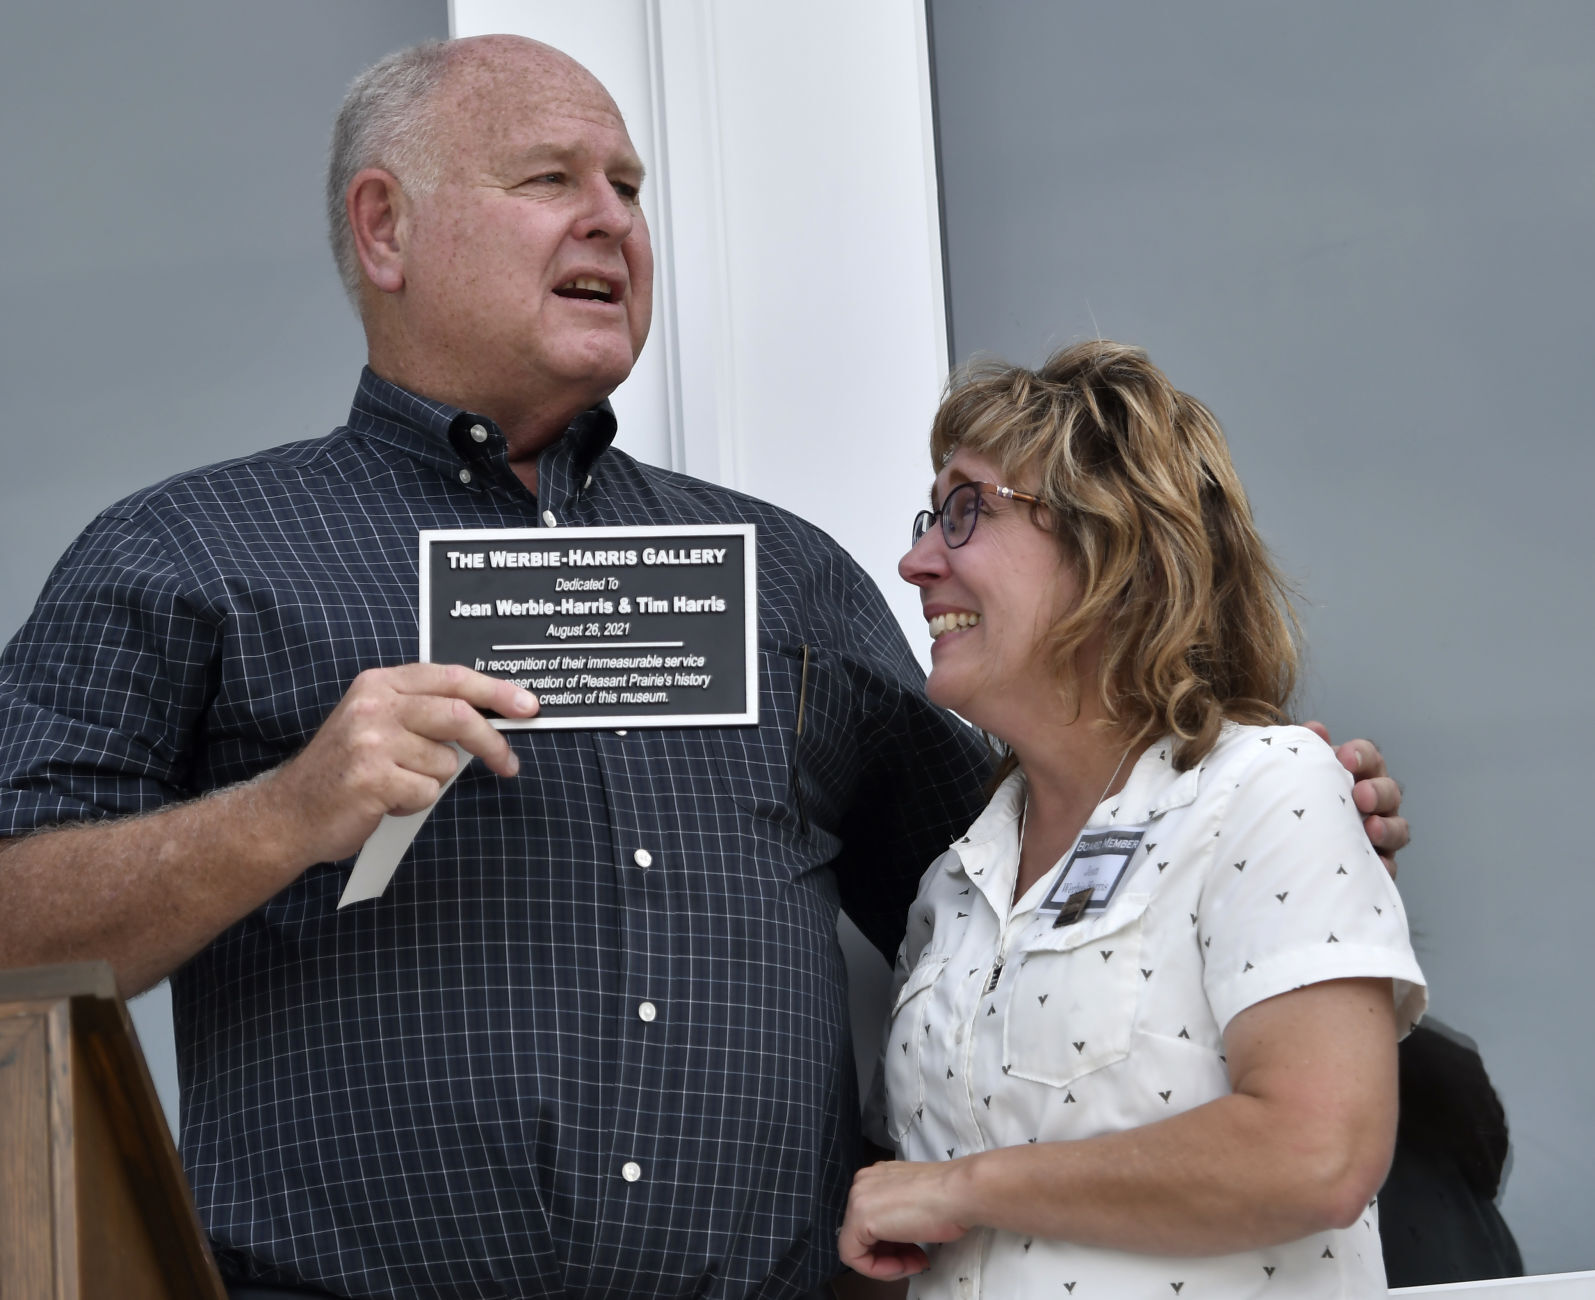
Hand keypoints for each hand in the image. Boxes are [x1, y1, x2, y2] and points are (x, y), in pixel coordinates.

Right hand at [262, 663, 537, 867]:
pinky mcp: (372, 778)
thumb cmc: (343, 771)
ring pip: (444, 762)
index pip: (452, 677)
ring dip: (431, 781)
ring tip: (396, 784)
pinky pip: (426, 792)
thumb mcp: (376, 723)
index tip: (528, 706)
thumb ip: (422, 712)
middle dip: (491, 741)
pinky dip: (414, 803)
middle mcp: (375, 706)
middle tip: (507, 763)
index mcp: (379, 684)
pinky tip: (385, 800)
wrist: (290, 813)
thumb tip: (488, 718)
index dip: (496, 690)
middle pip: (458, 715)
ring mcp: (371, 741)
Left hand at [838, 1159, 971, 1280]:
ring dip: (889, 1262)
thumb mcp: (915, 1204)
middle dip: (892, 1253)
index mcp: (877, 1177)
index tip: (918, 1252)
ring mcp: (858, 1198)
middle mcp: (863, 1183)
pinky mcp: (860, 1219)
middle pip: (865, 1234)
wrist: (960, 1193)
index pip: (873, 1221)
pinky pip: (855, 1257)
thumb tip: (899, 1232)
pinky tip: (902, 1266)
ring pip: (858, 1247)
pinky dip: (878, 1269)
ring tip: (916, 1263)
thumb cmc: (949, 1198)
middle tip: (918, 1260)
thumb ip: (899, 1213)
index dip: (895, 1244)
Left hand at [1303, 722, 1406, 877]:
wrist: (1289, 846)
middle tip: (1360, 795)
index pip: (1368, 757)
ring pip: (1398, 829)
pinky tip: (1373, 864)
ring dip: (1388, 828)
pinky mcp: (1375, 866)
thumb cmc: (1299, 802)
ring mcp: (1379, 835)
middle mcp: (1375, 803)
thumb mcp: (1298, 774)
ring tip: (1371, 829)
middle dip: (1378, 791)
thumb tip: (1314, 729)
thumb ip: (1307, 750)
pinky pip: (1388, 868)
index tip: (1344, 758)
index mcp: (1356, 775)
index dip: (1361, 755)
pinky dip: (1384, 865)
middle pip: (1390, 791)